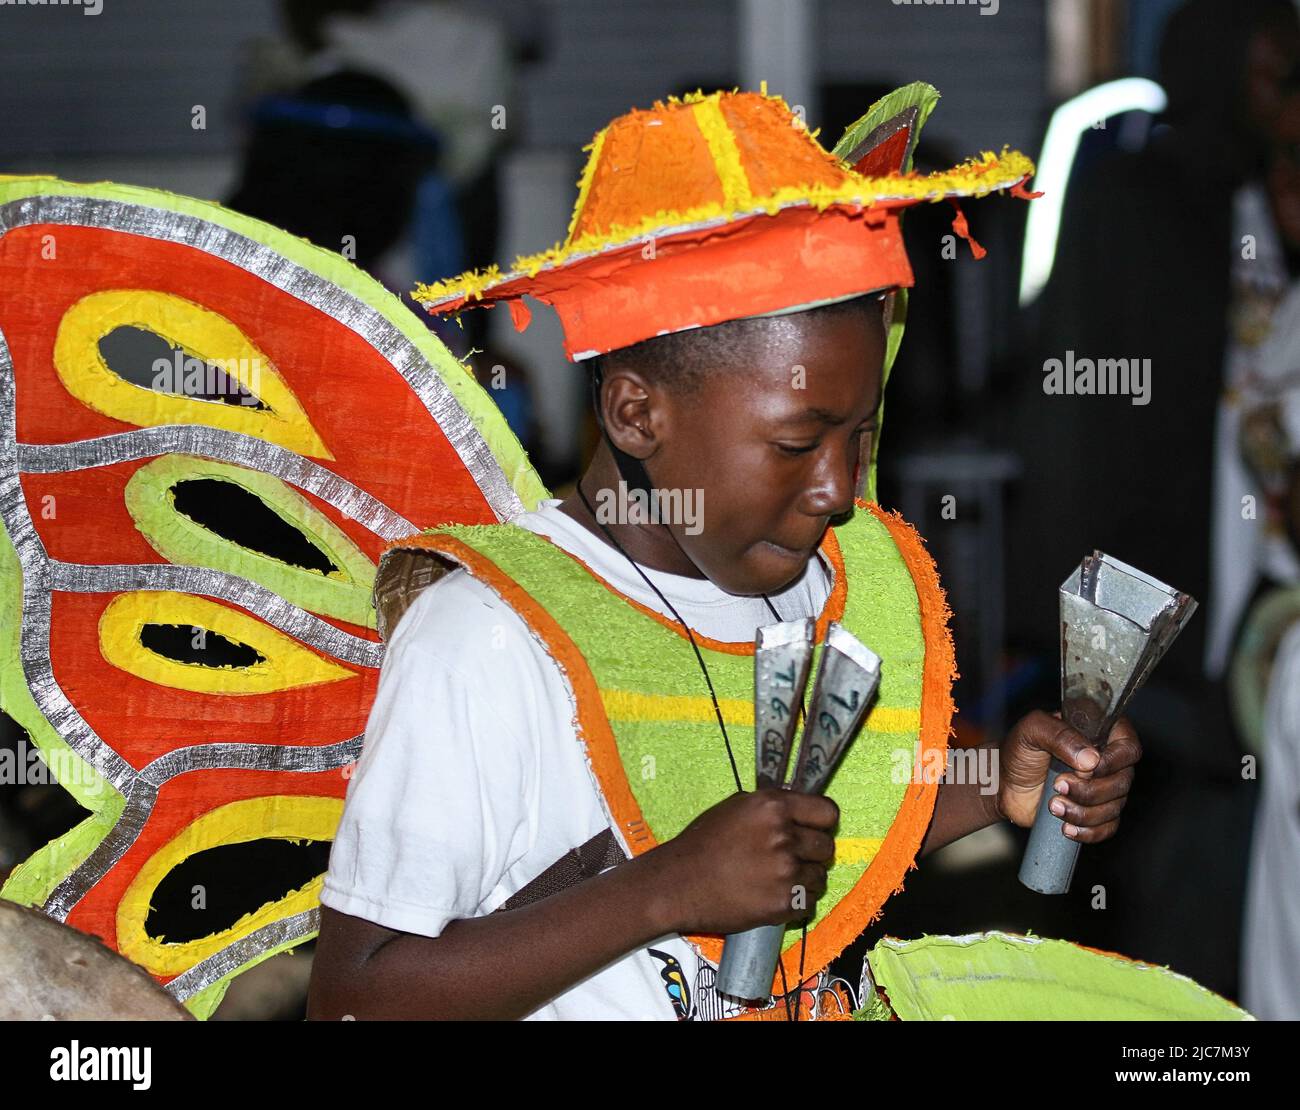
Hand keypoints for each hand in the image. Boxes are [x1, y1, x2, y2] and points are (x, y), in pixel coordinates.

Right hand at [646, 789, 838, 935]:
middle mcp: (783, 836)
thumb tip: (799, 812)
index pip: (828, 812)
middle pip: (826, 847)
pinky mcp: (783, 904)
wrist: (678, 884)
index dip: (821, 823)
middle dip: (812, 853)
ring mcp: (785, 872)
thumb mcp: (736, 808)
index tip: (813, 830)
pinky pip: (810, 902)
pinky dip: (797, 902)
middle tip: (790, 858)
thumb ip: (771, 808)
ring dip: (805, 879)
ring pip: (820, 876)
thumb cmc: (702, 843)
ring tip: (777, 880)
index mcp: (772, 807)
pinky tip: (774, 896)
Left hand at [994, 709, 1140, 842]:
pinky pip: (1107, 829)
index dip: (1112, 761)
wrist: (1003, 784)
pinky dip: (1088, 831)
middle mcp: (1106, 761)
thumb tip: (1091, 759)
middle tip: (1058, 785)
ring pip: (1114, 808)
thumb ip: (1060, 735)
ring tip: (1053, 805)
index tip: (1086, 769)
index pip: (1128, 747)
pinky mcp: (1095, 813)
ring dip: (1083, 811)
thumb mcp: (1032, 730)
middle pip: (1122, 782)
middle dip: (1089, 790)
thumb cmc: (1018, 752)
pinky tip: (1066, 827)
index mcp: (1098, 734)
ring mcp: (1102, 788)